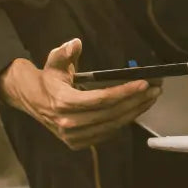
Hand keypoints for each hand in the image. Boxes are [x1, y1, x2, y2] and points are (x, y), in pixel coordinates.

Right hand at [0, 39, 160, 149]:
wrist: (33, 100)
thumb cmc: (49, 78)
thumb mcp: (54, 61)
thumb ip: (64, 52)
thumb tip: (75, 43)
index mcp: (63, 103)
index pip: (100, 100)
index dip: (123, 92)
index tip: (143, 83)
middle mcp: (68, 123)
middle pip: (110, 114)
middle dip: (136, 101)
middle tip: (155, 89)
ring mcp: (73, 136)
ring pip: (111, 126)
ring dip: (134, 112)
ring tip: (150, 99)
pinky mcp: (77, 143)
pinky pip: (106, 133)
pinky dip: (123, 122)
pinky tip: (135, 110)